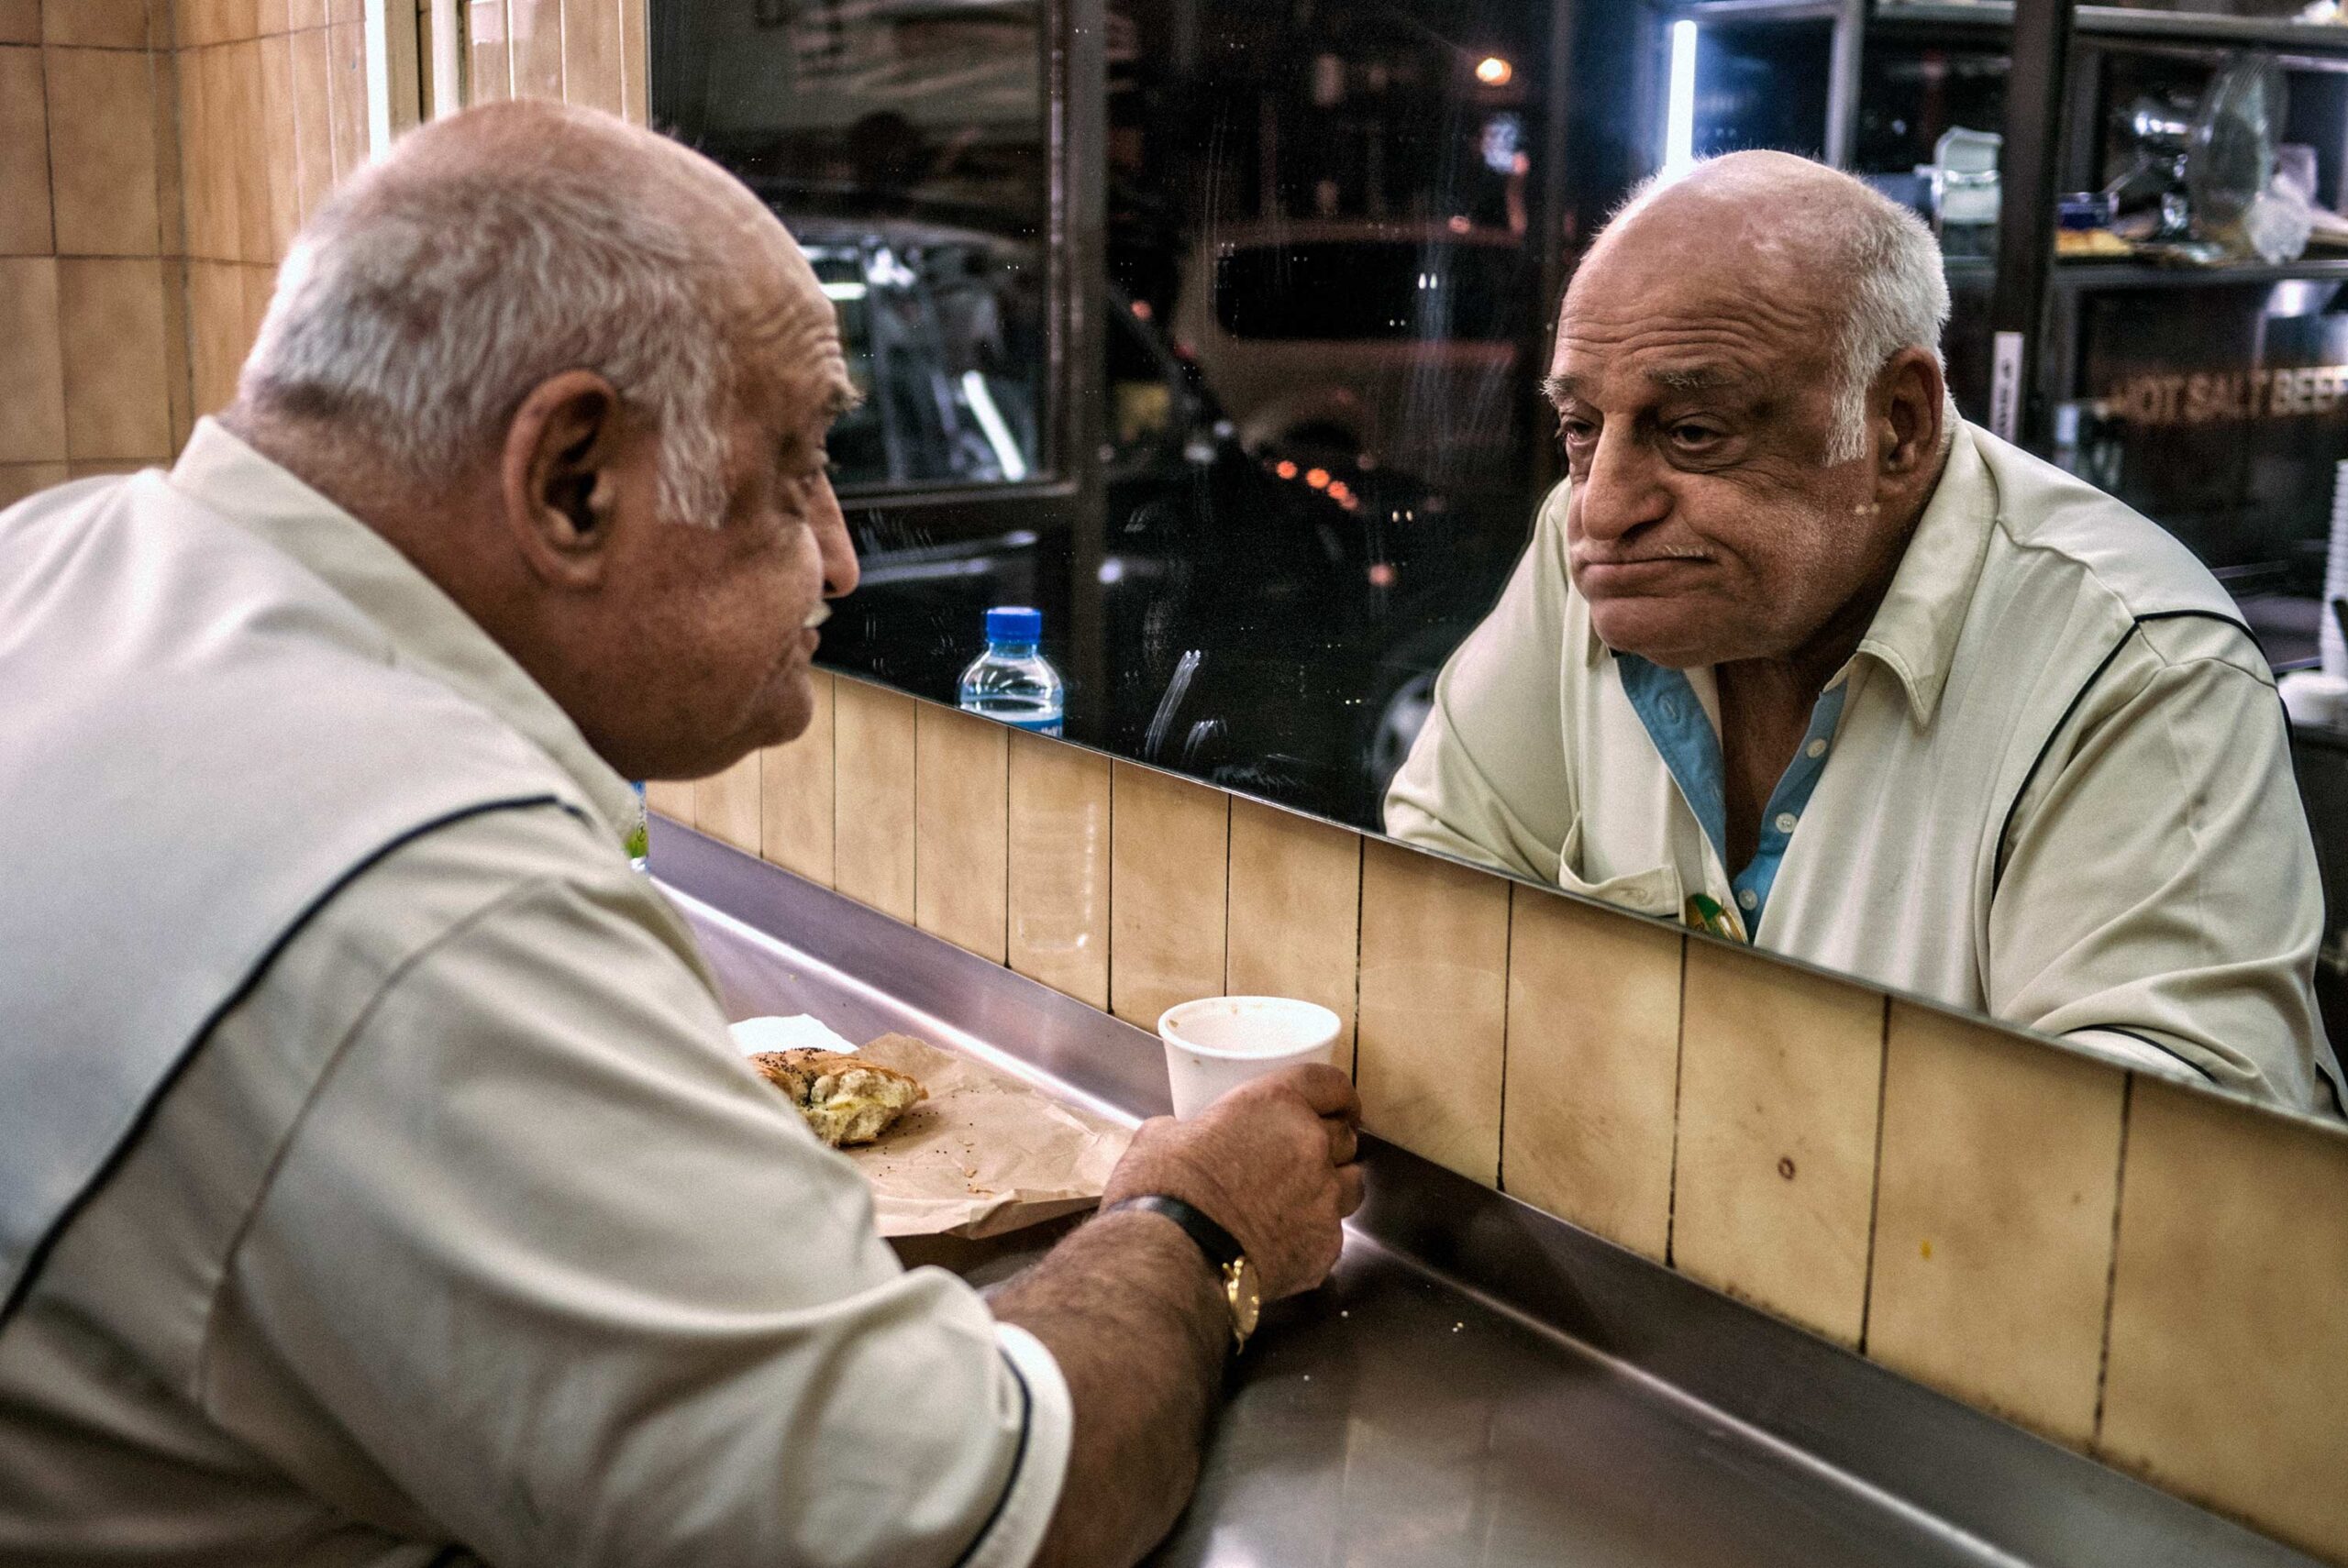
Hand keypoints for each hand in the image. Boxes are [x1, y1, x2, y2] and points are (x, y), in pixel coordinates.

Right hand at [1102, 1065, 1363, 1299]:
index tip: (1340, 1105)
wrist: (1175, 1257)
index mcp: (1275, 1104)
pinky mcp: (1325, 1247)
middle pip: (1345, 1137)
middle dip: (1330, 1144)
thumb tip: (1177, 1137)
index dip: (1337, 1095)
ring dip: (1333, 1187)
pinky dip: (1312, 1236)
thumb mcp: (1160, 1136)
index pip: (1328, 1083)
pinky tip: (1283, 1245)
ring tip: (1302, 1200)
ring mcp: (1324, 1199)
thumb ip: (1187, 1129)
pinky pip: (1331, 1235)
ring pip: (1352, 1185)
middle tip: (1305, 1156)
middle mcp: (1310, 1145)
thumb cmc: (1164, 1189)